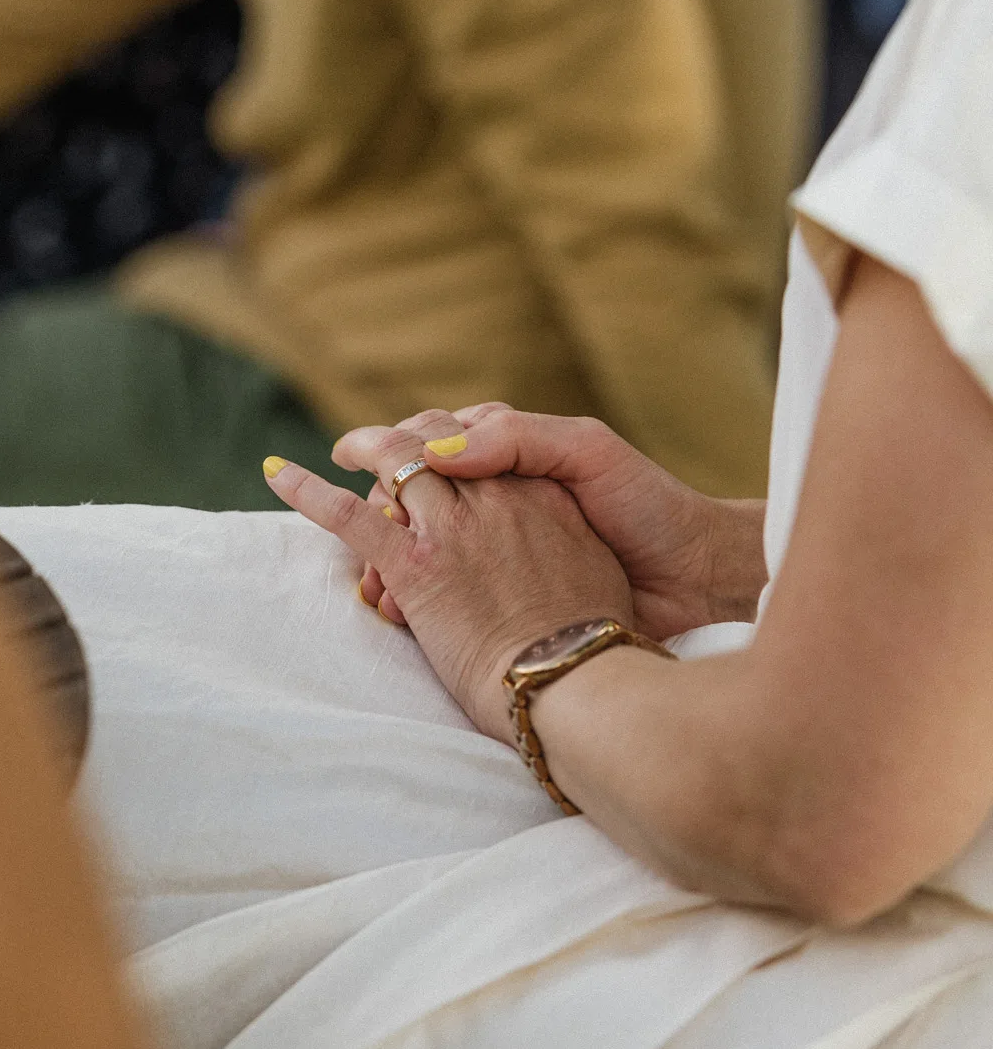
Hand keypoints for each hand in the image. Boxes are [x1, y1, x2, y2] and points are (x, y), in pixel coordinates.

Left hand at [262, 425, 633, 742]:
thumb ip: (567, 546)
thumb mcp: (597, 575)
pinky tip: (277, 473)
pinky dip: (308, 491)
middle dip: (412, 438)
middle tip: (390, 446)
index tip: (446, 457)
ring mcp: (452, 529)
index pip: (488, 449)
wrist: (576, 682)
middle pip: (440, 443)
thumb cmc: (591, 647)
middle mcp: (497, 499)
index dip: (459, 448)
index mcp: (545, 498)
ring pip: (395, 461)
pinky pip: (348, 515)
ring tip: (344, 448)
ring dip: (365, 447)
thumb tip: (558, 554)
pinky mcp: (414, 565)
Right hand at [333, 405, 766, 638]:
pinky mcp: (505, 593)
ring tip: (377, 585)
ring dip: (387, 561)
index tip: (353, 458)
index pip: (425, 442)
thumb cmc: (647, 505)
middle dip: (379, 513)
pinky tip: (398, 610)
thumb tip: (442, 447)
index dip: (388, 450)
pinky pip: (443, 590)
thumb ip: (517, 438)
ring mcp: (495, 548)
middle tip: (366, 535)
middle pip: (410, 496)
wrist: (694, 576)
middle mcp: (493, 497)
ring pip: (418, 546)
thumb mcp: (588, 452)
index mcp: (507, 453)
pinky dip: (412, 597)